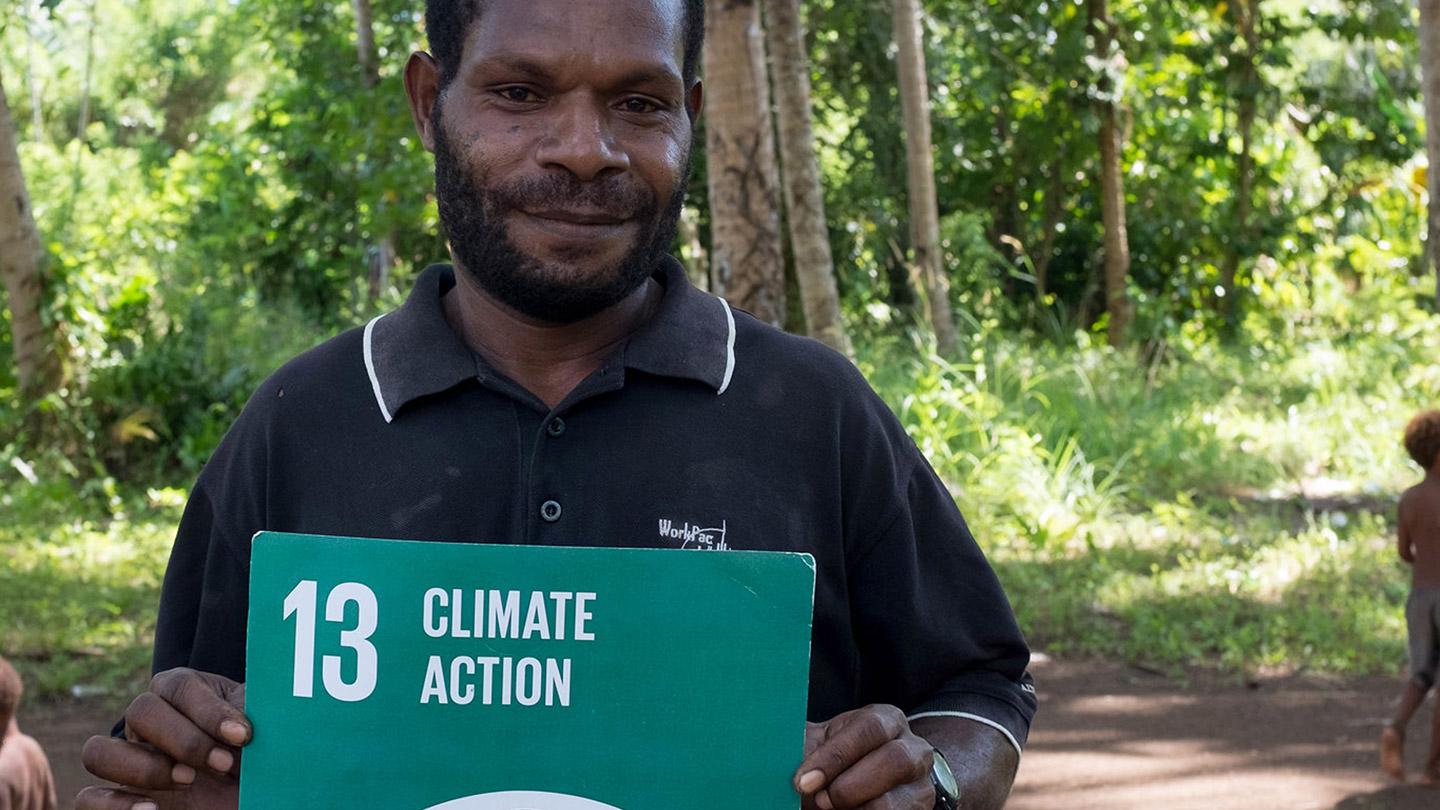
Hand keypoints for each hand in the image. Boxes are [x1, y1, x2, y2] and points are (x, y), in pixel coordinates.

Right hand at [78, 669, 248, 809]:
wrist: (261, 798)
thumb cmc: (265, 759)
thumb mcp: (270, 728)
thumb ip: (259, 709)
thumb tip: (263, 700)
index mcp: (185, 696)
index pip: (176, 685)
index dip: (208, 710)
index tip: (244, 735)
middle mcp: (153, 725)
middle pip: (139, 711)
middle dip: (185, 740)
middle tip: (224, 764)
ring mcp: (134, 763)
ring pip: (98, 752)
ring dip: (144, 768)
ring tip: (188, 781)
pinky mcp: (124, 802)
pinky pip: (87, 799)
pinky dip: (113, 805)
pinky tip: (153, 809)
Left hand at [794, 704, 935, 809]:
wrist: (859, 788)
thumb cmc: (835, 762)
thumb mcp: (820, 745)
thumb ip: (802, 743)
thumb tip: (769, 748)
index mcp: (885, 720)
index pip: (868, 729)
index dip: (834, 756)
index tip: (802, 780)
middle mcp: (913, 748)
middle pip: (893, 760)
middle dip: (847, 786)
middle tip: (820, 800)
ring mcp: (920, 785)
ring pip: (894, 802)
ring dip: (855, 809)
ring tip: (830, 809)